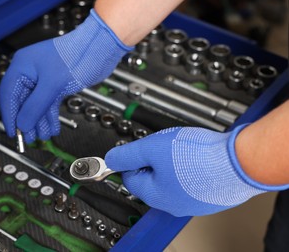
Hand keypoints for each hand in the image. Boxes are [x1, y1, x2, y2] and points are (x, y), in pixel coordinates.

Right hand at [0, 9, 132, 142]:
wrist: (100, 48)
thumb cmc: (76, 55)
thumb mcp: (52, 85)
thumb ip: (35, 107)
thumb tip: (22, 125)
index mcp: (22, 66)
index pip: (8, 95)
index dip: (10, 116)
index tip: (12, 133)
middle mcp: (30, 72)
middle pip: (22, 102)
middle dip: (27, 121)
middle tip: (29, 139)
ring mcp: (43, 78)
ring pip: (37, 105)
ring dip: (40, 121)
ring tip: (43, 136)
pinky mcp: (56, 83)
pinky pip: (48, 103)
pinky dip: (50, 116)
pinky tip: (52, 128)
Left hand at [105, 125, 273, 215]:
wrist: (239, 161)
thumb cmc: (198, 157)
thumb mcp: (152, 148)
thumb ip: (127, 154)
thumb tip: (111, 159)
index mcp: (154, 195)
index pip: (130, 177)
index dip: (132, 158)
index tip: (140, 148)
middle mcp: (172, 204)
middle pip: (151, 178)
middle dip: (155, 159)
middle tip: (166, 145)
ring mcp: (192, 202)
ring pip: (171, 177)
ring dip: (173, 161)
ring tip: (185, 149)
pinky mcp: (208, 196)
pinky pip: (191, 179)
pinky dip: (191, 167)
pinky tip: (198, 156)